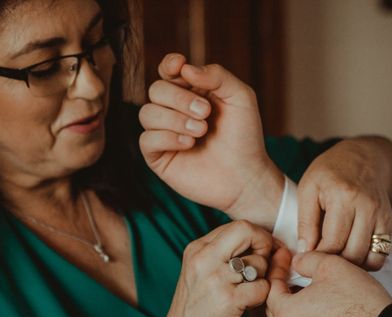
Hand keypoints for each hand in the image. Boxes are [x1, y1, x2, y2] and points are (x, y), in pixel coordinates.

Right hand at [139, 53, 283, 229]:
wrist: (245, 176)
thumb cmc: (245, 137)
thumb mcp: (240, 98)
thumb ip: (217, 75)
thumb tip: (184, 68)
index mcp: (192, 93)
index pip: (168, 71)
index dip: (169, 65)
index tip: (179, 66)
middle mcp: (174, 111)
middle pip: (156, 90)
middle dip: (179, 98)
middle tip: (205, 113)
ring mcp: (164, 134)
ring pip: (147, 113)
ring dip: (175, 119)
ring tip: (201, 131)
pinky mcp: (159, 157)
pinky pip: (146, 139)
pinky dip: (167, 138)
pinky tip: (189, 144)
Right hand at [163, 220, 273, 316]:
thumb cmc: (199, 305)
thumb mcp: (202, 270)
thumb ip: (225, 252)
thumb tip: (263, 240)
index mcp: (198, 248)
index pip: (238, 225)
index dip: (257, 236)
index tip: (262, 250)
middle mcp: (204, 259)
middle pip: (247, 232)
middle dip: (264, 245)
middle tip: (264, 264)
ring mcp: (215, 280)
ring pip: (259, 262)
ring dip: (262, 276)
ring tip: (249, 289)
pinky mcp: (228, 301)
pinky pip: (262, 287)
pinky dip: (262, 295)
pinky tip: (250, 302)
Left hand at [266, 248, 391, 316]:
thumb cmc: (359, 301)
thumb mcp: (330, 265)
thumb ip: (305, 259)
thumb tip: (296, 261)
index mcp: (285, 315)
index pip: (269, 287)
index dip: (277, 267)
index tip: (285, 254)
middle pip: (276, 307)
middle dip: (283, 286)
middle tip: (293, 268)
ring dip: (296, 303)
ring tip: (309, 285)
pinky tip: (323, 305)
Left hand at [297, 137, 391, 270]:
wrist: (361, 159)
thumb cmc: (329, 173)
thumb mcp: (308, 189)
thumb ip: (305, 222)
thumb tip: (305, 253)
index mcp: (344, 196)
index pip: (332, 242)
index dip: (317, 257)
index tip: (307, 260)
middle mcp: (367, 206)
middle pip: (352, 253)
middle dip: (333, 264)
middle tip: (319, 263)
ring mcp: (381, 215)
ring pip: (368, 258)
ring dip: (350, 266)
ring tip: (334, 260)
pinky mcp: (389, 223)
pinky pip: (380, 255)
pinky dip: (365, 262)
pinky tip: (350, 255)